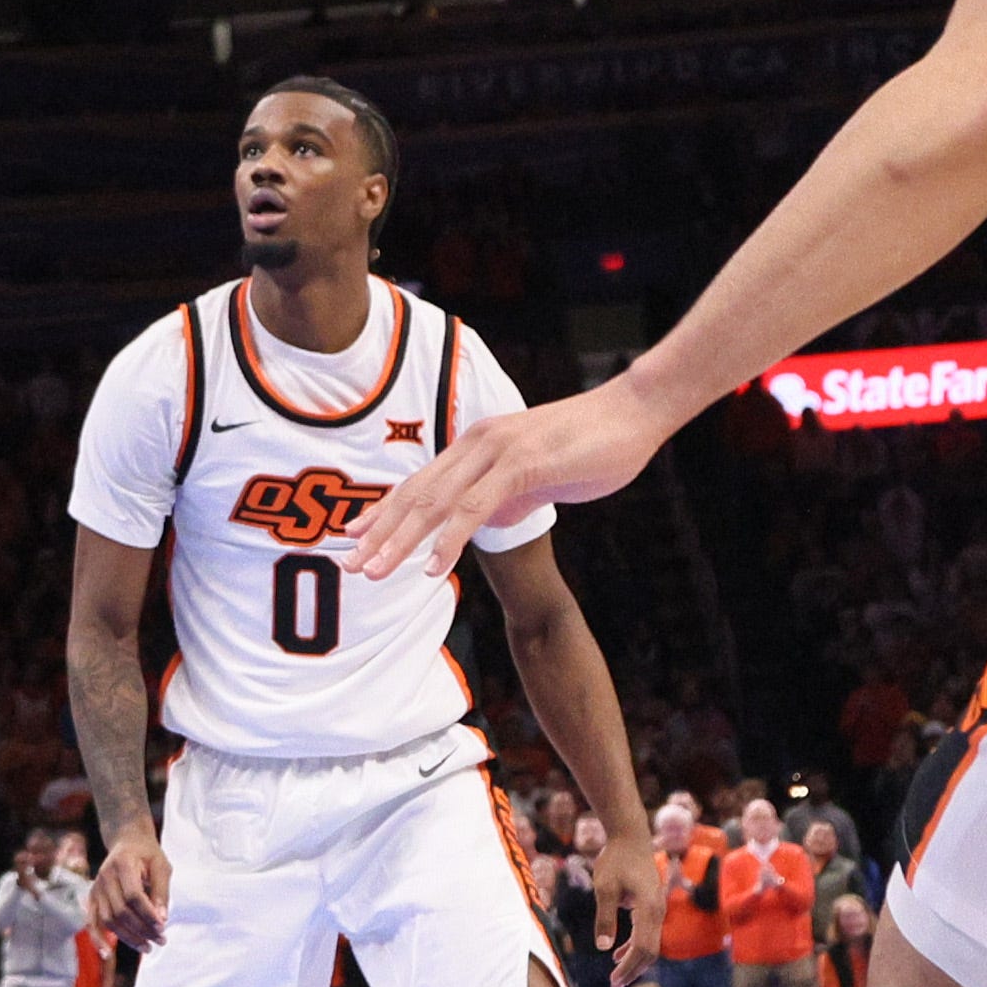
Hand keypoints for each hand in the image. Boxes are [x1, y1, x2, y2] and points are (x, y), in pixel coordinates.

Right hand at [96, 827, 174, 947]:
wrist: (126, 841)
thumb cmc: (147, 854)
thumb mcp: (162, 866)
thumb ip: (161, 892)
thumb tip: (162, 920)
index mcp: (122, 864)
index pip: (133, 896)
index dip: (148, 915)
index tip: (163, 927)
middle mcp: (104, 876)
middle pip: (121, 911)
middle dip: (142, 929)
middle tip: (161, 940)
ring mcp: (96, 888)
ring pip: (108, 920)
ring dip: (128, 937)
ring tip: (148, 947)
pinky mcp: (92, 898)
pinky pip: (91, 922)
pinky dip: (97, 939)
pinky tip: (107, 954)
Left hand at [350, 385, 666, 584]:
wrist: (636, 412)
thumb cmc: (594, 444)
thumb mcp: (540, 475)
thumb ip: (510, 494)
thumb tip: (489, 518)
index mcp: (478, 445)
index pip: (420, 482)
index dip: (386, 511)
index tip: (356, 538)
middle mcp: (477, 443)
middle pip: (417, 494)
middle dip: (381, 533)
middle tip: (351, 566)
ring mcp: (497, 450)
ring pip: (436, 503)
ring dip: (402, 542)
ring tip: (377, 574)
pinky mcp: (521, 463)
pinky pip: (475, 507)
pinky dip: (449, 539)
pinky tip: (432, 567)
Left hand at [590, 833, 663, 986]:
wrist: (630, 836)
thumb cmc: (616, 859)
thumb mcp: (604, 888)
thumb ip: (605, 917)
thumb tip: (604, 948)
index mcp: (649, 909)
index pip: (643, 948)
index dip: (629, 967)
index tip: (614, 981)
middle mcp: (658, 911)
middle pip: (650, 950)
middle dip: (633, 969)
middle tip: (615, 985)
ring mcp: (656, 908)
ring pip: (649, 943)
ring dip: (633, 960)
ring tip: (616, 976)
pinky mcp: (650, 905)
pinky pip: (646, 932)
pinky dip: (634, 945)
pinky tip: (617, 953)